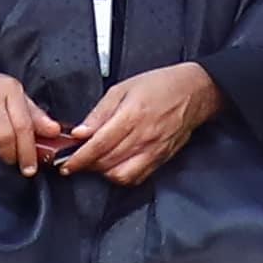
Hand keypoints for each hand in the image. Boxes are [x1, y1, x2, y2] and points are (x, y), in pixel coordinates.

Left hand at [57, 63, 222, 184]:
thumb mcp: (123, 88)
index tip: (67, 163)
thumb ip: (100, 112)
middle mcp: (143, 137)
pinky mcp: (161, 159)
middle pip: (107, 162)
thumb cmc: (160, 85)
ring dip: (103, 173)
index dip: (79, 158)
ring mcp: (153, 151)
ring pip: (121, 174)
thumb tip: (80, 132)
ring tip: (95, 163)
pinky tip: (114, 167)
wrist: (195, 92)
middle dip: (86, 166)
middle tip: (74, 162)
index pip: (99, 145)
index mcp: (132, 115)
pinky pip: (137, 177)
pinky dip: (121, 176)